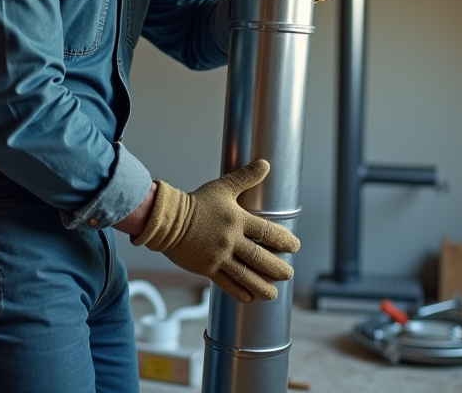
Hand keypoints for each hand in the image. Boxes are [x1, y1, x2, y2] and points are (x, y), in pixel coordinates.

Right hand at [131, 159, 299, 302]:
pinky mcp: (207, 268)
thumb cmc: (196, 203)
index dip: (284, 240)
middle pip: (260, 257)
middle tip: (289, 274)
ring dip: (262, 285)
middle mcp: (230, 240)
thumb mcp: (222, 187)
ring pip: (246, 275)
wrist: (167, 219)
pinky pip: (227, 283)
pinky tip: (250, 297)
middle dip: (277, 268)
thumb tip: (265, 164)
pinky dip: (240, 291)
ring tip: (273, 293)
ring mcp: (218, 256)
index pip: (267, 231)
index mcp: (237, 220)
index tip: (295, 247)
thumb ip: (246, 177)